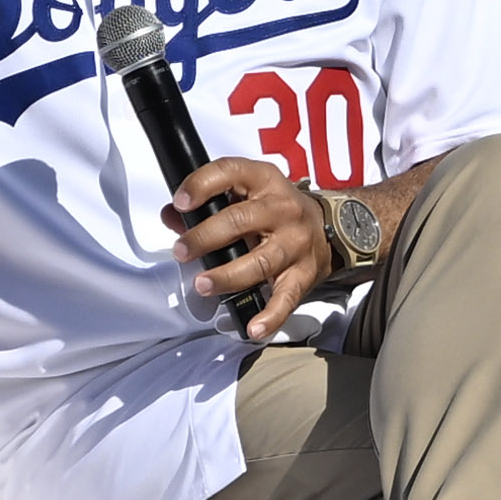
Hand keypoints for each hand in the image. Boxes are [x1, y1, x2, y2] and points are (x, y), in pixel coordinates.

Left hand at [166, 156, 329, 340]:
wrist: (329, 227)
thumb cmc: (276, 209)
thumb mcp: (245, 194)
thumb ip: (206, 203)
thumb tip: (171, 216)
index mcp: (263, 180)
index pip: (229, 172)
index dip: (202, 186)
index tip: (180, 203)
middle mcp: (282, 209)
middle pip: (239, 221)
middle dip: (204, 238)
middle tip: (182, 252)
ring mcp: (295, 243)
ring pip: (260, 261)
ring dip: (227, 276)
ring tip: (203, 285)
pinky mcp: (305, 274)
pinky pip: (287, 297)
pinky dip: (270, 315)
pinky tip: (253, 327)